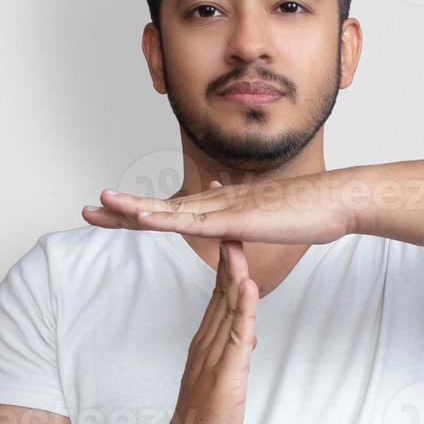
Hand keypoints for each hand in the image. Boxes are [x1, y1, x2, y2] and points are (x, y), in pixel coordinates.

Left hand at [84, 173, 353, 245]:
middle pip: (159, 208)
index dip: (139, 213)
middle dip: (122, 210)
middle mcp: (217, 203)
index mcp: (221, 207)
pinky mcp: (236, 219)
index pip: (171, 211)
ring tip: (102, 203)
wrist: (335, 202)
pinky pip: (195, 222)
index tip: (113, 214)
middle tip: (87, 210)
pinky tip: (143, 218)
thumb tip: (232, 218)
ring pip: (170, 210)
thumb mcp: (269, 219)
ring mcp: (225, 209)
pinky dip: (165, 218)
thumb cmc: (309, 212)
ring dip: (133, 208)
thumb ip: (247, 220)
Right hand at [152, 183, 260, 423]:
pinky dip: (244, 311)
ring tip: (238, 238)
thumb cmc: (209, 418)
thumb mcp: (225, 373)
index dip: (227, 253)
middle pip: (220, 287)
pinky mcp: (225, 376)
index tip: (231, 220)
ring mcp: (214, 356)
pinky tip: (249, 288)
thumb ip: (233, 347)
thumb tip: (247, 328)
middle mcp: (208, 340)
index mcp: (208, 337)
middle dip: (227, 248)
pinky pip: (235, 338)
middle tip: (226, 212)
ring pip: (226, 306)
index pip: (220, 287)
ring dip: (233, 271)